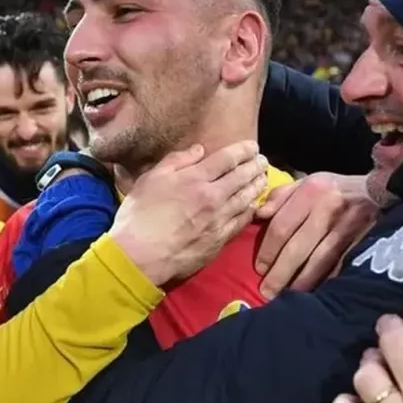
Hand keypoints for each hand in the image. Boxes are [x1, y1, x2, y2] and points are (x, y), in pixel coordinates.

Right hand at [110, 141, 268, 285]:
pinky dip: (251, 210)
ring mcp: (219, 220)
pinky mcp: (220, 240)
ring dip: (257, 186)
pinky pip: (242, 221)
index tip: (252, 146)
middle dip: (255, 166)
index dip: (243, 150)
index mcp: (195, 178)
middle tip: (263, 160)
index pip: (228, 158)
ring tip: (263, 178)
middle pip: (242, 177)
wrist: (140, 256)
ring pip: (247, 199)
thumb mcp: (151, 178)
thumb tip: (200, 149)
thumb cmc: (139, 215)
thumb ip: (177, 161)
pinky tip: (254, 205)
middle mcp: (213, 196)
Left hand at [253, 172, 377, 297]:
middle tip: (267, 292)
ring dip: (301, 283)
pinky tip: (316, 294)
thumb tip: (258, 215)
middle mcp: (328, 208)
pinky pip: (341, 266)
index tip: (259, 268)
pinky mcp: (364, 241)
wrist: (382, 191)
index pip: (281, 226)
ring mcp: (348, 226)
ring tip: (287, 297)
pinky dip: (327, 281)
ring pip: (319, 261)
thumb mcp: (309, 182)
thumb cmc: (337, 190)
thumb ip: (281, 196)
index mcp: (311, 190)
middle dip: (280, 273)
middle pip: (297, 247)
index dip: (267, 250)